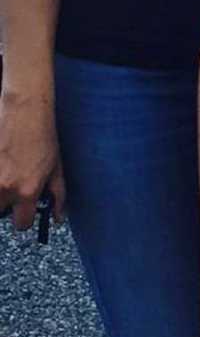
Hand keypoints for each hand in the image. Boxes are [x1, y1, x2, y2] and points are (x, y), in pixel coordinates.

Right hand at [0, 87, 65, 229]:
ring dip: (0, 191)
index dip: (24, 218)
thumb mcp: (56, 168)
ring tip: (9, 173)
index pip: (21, 224)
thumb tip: (57, 217)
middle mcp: (5, 187)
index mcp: (27, 191)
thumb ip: (58, 196)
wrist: (25, 112)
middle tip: (15, 188)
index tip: (25, 211)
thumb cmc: (43, 137)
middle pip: (1, 213)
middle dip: (7, 205)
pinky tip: (3, 163)